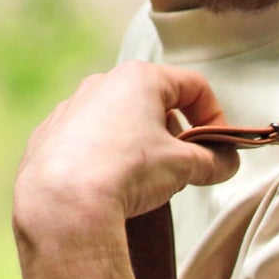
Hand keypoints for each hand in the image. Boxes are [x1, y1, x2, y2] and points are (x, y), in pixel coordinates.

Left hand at [13, 61, 239, 234]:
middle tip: (186, 167)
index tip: (219, 149)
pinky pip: (91, 140)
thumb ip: (214, 161)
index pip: (194, 86)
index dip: (216, 118)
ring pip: (122, 120)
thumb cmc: (129, 170)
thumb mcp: (186, 166)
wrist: (65, 199)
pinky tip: (112, 184)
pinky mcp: (51, 134)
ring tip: (148, 180)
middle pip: (157, 101)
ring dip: (144, 145)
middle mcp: (103, 83)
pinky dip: (110, 156)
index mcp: (139, 79)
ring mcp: (72, 107)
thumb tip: (227, 162)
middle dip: (178, 134)